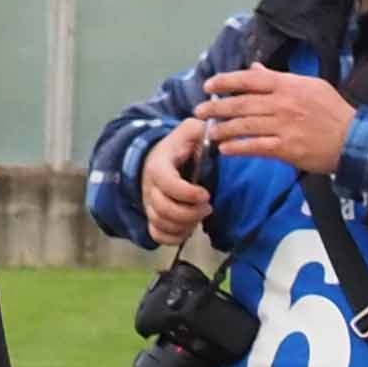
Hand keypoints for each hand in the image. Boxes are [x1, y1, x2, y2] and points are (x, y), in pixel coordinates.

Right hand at [135, 116, 217, 246]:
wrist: (159, 157)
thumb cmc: (180, 145)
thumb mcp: (190, 130)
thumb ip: (202, 129)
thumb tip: (218, 132)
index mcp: (159, 167)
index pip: (168, 185)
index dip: (187, 193)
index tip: (206, 194)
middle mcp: (150, 188)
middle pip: (164, 209)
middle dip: (189, 213)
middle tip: (208, 207)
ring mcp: (149, 204)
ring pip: (161, 224)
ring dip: (184, 225)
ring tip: (200, 216)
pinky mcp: (153, 217)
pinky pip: (157, 235)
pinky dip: (174, 237)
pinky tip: (189, 228)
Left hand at [194, 61, 354, 179]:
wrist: (352, 139)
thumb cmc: (331, 111)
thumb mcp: (309, 86)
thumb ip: (278, 78)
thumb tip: (253, 68)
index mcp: (288, 85)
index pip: (250, 80)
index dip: (226, 82)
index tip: (208, 86)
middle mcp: (283, 103)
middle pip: (241, 103)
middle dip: (216, 108)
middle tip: (198, 112)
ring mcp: (283, 126)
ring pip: (244, 125)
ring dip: (222, 129)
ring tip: (209, 133)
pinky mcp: (286, 148)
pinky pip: (255, 147)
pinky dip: (237, 148)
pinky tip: (224, 150)